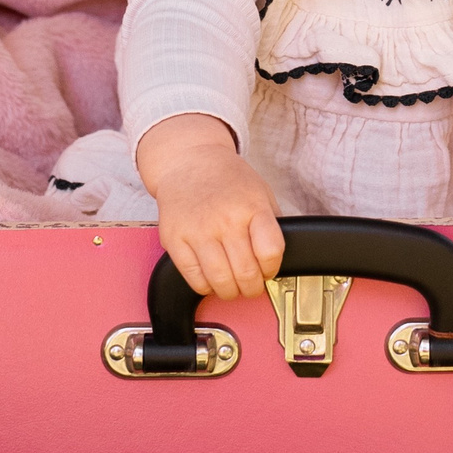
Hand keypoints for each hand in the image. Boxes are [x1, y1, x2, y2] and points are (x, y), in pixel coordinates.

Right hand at [138, 114, 283, 300]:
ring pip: (220, 282)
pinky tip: (211, 277)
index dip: (272, 268)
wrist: (188, 161)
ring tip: (232, 285)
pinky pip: (194, 279)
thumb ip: (272, 223)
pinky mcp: (174, 240)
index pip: (270, 252)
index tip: (268, 269)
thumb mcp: (260, 191)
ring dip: (231, 291)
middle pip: (246, 273)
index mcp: (251, 206)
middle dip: (253, 287)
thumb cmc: (227, 178)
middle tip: (251, 284)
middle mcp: (224, 219)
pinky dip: (206, 286)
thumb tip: (278, 258)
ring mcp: (197, 230)